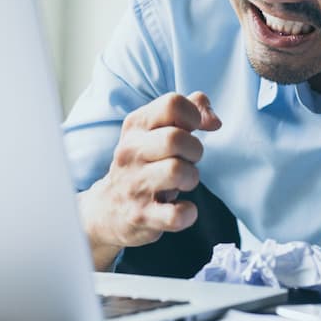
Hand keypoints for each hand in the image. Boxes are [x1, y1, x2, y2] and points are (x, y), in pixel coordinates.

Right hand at [79, 92, 221, 267]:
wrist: (107, 209)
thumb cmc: (143, 164)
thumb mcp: (155, 131)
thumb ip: (186, 113)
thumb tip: (213, 120)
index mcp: (136, 126)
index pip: (172, 104)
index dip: (194, 116)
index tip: (193, 130)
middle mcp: (131, 152)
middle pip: (175, 139)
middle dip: (194, 150)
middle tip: (189, 160)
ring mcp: (134, 185)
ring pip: (177, 171)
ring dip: (191, 178)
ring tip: (183, 182)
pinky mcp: (141, 215)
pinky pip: (176, 215)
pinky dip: (188, 213)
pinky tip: (182, 208)